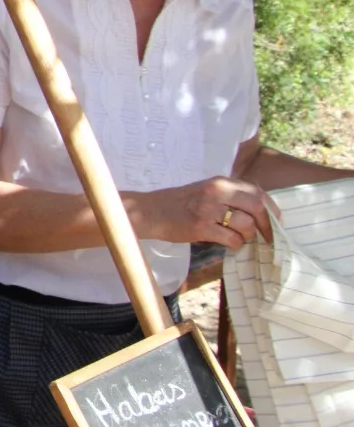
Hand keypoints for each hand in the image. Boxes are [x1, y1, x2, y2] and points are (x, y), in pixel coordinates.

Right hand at [133, 176, 276, 251]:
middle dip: (267, 225)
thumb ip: (229, 195)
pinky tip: (229, 244)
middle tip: (267, 237)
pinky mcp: (201, 227)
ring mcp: (208, 210)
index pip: (257, 192)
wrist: (151, 211)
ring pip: (246, 225)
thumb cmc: (180, 203)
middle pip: (257, 207)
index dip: (271, 209)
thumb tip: (260, 211)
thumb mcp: (206, 190)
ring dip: (248, 236)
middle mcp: (216, 192)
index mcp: (220, 182)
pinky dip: (236, 244)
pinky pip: (231, 239)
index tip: (276, 221)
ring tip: (240, 238)